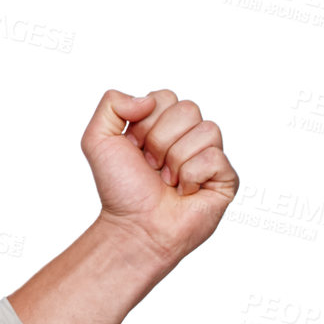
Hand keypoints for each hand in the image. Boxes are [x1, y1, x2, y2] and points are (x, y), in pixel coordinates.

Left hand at [79, 88, 238, 267]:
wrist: (134, 226)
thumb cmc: (119, 188)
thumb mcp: (97, 139)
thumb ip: (111, 103)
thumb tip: (147, 99)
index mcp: (162, 123)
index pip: (165, 97)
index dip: (145, 123)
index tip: (134, 148)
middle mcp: (188, 136)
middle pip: (188, 109)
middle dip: (159, 140)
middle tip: (151, 166)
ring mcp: (209, 156)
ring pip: (207, 130)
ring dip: (176, 160)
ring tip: (167, 180)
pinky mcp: (226, 178)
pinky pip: (215, 158)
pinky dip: (192, 176)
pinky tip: (185, 191)